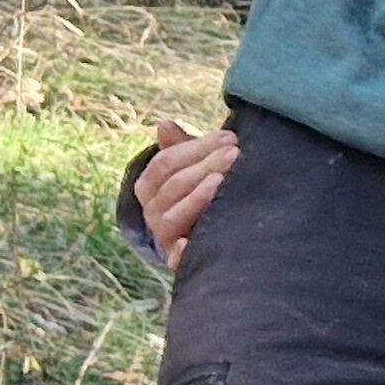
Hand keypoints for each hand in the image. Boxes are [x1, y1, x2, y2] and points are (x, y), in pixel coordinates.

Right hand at [136, 120, 240, 270]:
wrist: (208, 236)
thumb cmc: (202, 191)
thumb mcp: (194, 169)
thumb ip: (182, 148)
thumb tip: (165, 125)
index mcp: (149, 187)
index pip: (166, 163)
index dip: (196, 148)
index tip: (228, 138)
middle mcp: (151, 211)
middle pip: (174, 185)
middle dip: (205, 166)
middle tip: (235, 153)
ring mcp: (164, 236)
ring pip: (175, 214)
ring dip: (197, 197)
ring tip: (220, 181)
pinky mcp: (178, 260)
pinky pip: (176, 258)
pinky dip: (182, 252)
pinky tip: (190, 243)